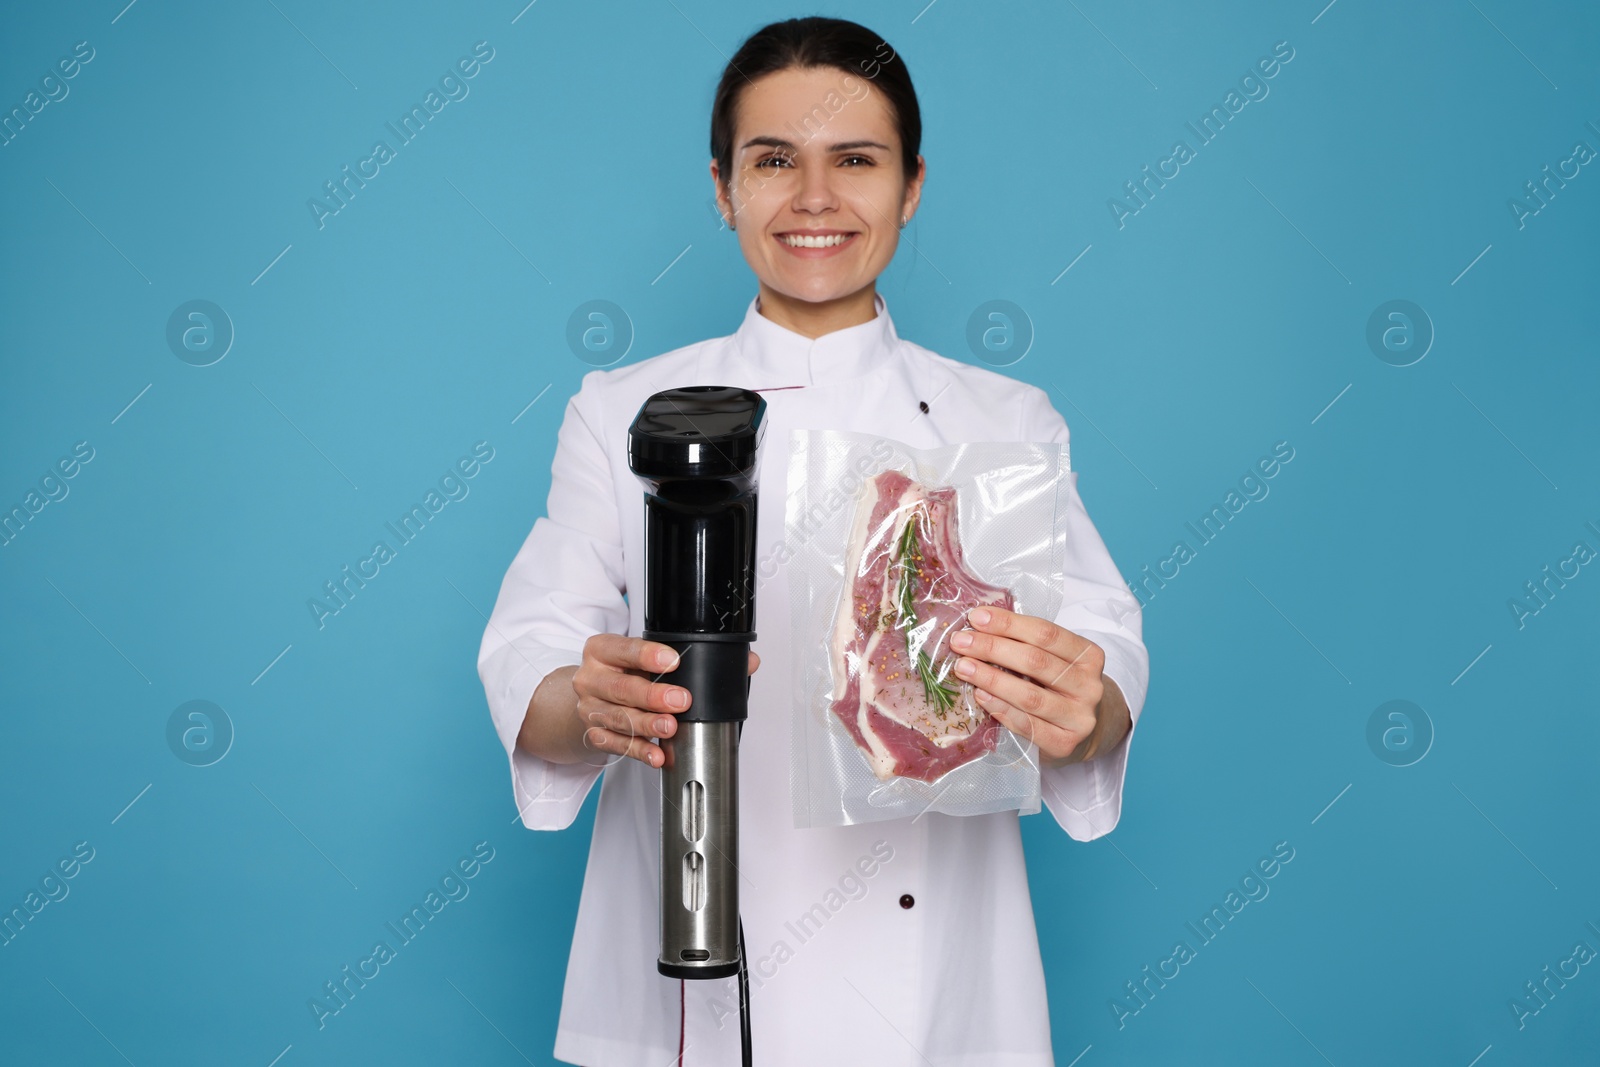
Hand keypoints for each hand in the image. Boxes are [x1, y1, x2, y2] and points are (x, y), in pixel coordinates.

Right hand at [572, 634, 759, 767]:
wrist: (589, 698)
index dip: (648, 655)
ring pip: (619, 719)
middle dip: (653, 696)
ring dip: (648, 726)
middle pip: (621, 688)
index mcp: (602, 650)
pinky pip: (617, 746)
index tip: (673, 661)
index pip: (624, 648)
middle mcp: (592, 678)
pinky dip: (639, 752)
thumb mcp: (648, 658)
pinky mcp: (594, 734)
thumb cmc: (624, 674)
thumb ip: (694, 657)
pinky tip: (656, 755)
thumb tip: (747, 661)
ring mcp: (590, 708)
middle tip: (681, 701)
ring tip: (671, 729)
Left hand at [947, 606, 1128, 764]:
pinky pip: (1027, 725)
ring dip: (991, 679)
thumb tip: (979, 624)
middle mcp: (1089, 686)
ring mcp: (1079, 718)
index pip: (1046, 633)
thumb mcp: (1054, 660)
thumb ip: (1026, 644)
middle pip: (1036, 661)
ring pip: (1030, 696)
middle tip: (960, 642)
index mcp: (1089, 656)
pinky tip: (980, 696)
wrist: (1081, 732)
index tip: (976, 617)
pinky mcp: (1065, 744)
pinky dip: (1000, 708)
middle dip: (992, 648)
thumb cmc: (1059, 687)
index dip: (1009, 624)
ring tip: (963, 667)